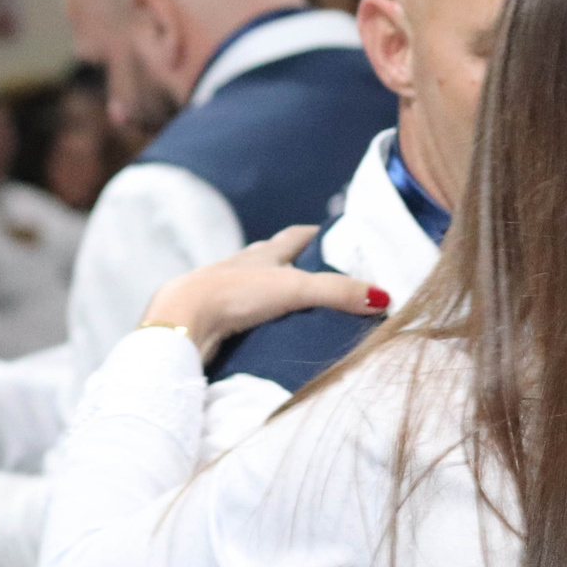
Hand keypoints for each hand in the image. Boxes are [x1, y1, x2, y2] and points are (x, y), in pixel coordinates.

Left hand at [139, 227, 388, 362]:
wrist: (183, 320)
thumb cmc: (234, 294)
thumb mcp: (295, 288)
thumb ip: (338, 292)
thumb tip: (383, 297)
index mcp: (264, 253)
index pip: (296, 236)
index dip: (317, 235)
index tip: (337, 236)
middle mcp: (245, 267)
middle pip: (276, 259)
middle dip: (298, 263)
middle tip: (324, 273)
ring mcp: (228, 293)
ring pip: (259, 288)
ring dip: (277, 293)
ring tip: (301, 306)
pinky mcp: (217, 320)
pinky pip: (246, 315)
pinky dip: (261, 320)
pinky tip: (269, 332)